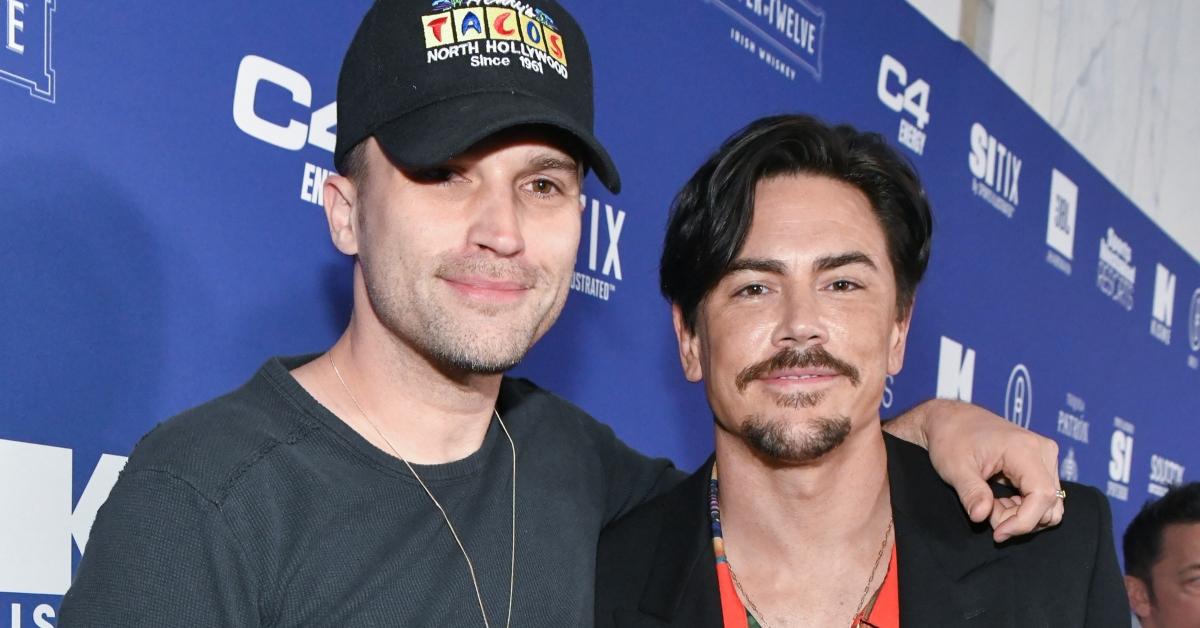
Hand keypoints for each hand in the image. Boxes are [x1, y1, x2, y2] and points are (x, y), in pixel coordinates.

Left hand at [886, 399, 1063, 541]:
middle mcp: (1043, 451)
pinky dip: (1021, 507)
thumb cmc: (950, 439)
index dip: (1023, 522)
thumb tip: (982, 517)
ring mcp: (1044, 456)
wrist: (949, 419)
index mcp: (1025, 448)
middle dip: (1019, 519)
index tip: (997, 533)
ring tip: (989, 505)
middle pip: (1049, 503)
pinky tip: (996, 500)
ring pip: (1048, 503)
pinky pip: (1042, 496)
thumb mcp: (955, 468)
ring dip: (1020, 515)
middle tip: (986, 513)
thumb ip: (971, 492)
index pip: (1042, 496)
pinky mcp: (1040, 463)